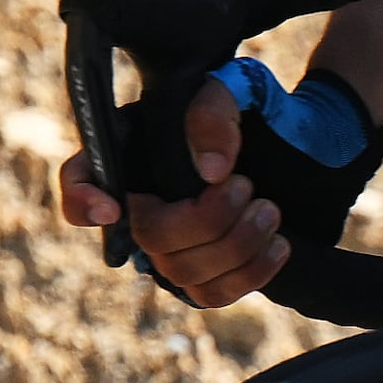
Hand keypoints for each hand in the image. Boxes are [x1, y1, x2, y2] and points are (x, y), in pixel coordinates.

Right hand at [54, 61, 382, 302]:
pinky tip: (279, 245)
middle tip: (247, 186)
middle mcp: (143, 201)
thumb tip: (212, 171)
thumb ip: (214, 113)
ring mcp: (172, 242)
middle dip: (204, 219)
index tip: (111, 208)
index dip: (81, 199)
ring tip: (271, 209)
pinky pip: (211, 295)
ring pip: (180, 271)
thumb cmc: (253, 107)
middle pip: (148, 235)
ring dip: (235, 245)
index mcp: (131, 149)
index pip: (79, 178)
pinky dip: (250, 275)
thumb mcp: (233, 87)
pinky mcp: (206, 271)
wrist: (302, 139)